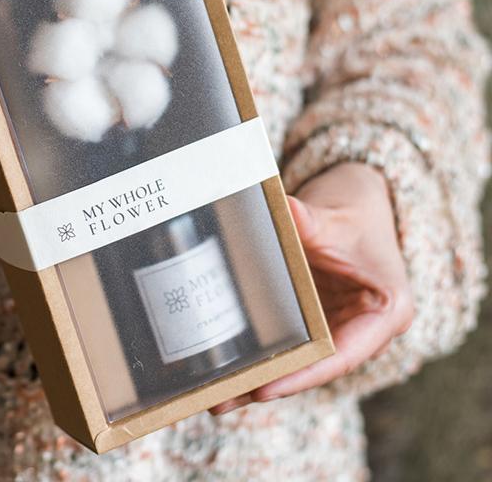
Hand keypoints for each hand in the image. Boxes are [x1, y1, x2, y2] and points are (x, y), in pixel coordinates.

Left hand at [210, 162, 413, 415]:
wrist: (359, 199)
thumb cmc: (357, 211)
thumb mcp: (338, 218)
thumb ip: (312, 221)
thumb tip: (287, 211)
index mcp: (385, 313)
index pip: (342, 354)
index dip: (303, 374)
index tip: (265, 388)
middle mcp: (361, 329)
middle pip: (313, 364)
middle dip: (269, 383)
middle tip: (222, 399)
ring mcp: (334, 325)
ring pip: (296, 358)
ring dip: (256, 375)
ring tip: (213, 395)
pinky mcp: (310, 317)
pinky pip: (284, 339)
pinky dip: (258, 351)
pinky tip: (222, 365)